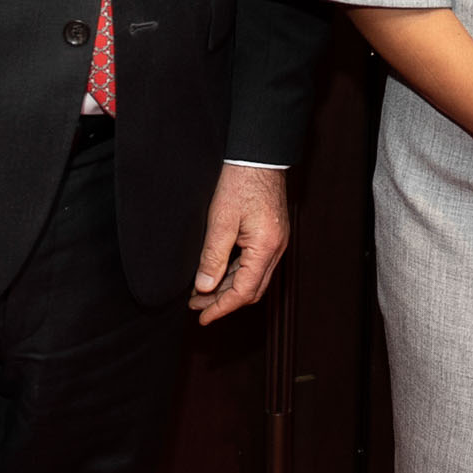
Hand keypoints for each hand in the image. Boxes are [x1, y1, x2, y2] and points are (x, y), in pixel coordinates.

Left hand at [191, 163, 290, 324]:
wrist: (259, 155)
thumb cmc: (240, 181)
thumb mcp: (220, 219)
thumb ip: (213, 256)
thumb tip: (204, 287)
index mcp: (266, 247)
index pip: (243, 292)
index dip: (221, 308)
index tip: (201, 317)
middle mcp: (276, 248)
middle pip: (251, 290)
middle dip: (223, 302)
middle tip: (196, 306)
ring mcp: (276, 242)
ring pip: (253, 278)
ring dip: (228, 288)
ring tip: (201, 292)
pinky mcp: (271, 235)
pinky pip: (254, 264)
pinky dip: (235, 274)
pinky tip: (216, 273)